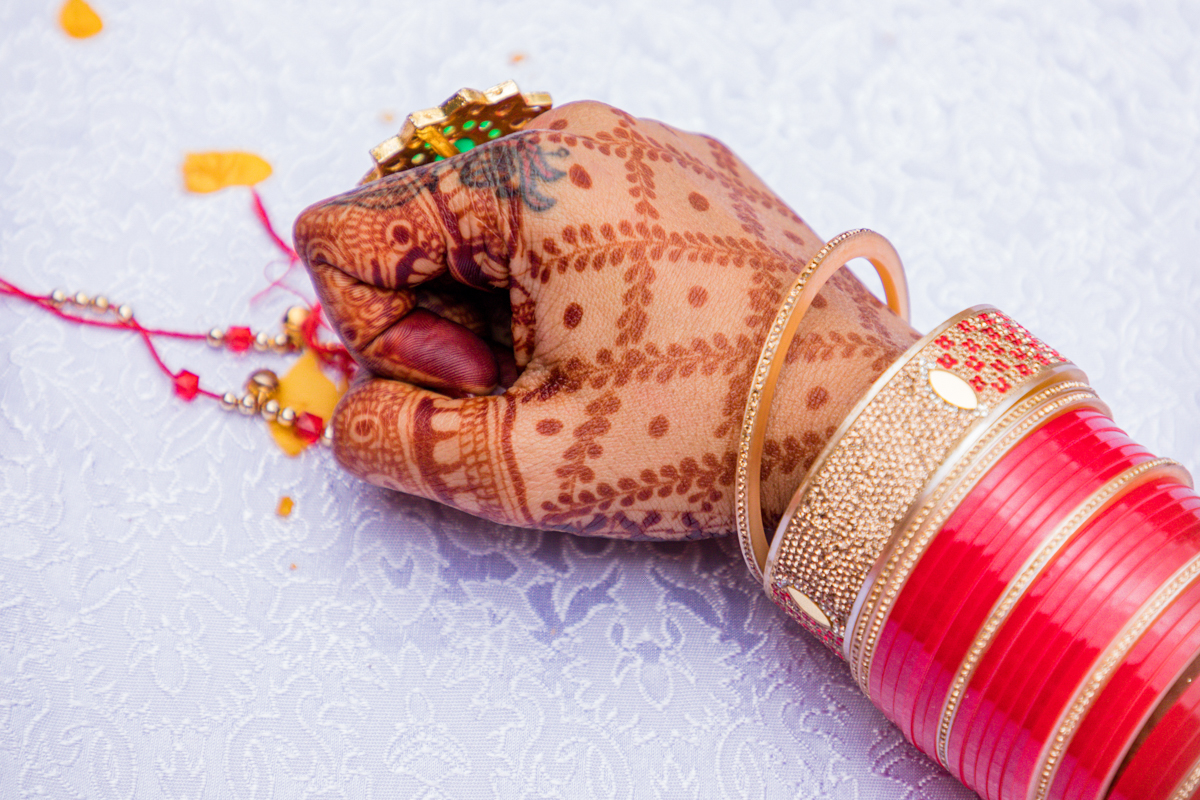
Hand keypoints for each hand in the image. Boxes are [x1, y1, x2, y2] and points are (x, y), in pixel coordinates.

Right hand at [294, 101, 918, 539]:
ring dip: (509, 318)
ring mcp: (643, 153)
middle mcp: (582, 137)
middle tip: (537, 391)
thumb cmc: (704, 431)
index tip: (475, 383)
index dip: (385, 336)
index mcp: (528, 176)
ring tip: (593, 375)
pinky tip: (634, 348)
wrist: (865, 419)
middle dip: (452, 327)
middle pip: (425, 230)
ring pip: (497, 234)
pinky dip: (569, 295)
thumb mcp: (526, 462)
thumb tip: (352, 416)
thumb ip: (398, 442)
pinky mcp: (687, 185)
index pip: (349, 235)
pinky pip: (573, 227)